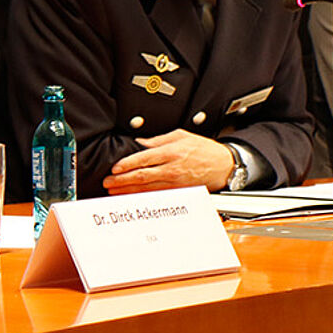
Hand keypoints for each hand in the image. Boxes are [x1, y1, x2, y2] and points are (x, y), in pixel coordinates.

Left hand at [103, 130, 234, 193]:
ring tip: (115, 191)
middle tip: (108, 182)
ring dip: (129, 191)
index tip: (115, 168)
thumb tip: (141, 143)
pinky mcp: (178, 192)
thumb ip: (159, 140)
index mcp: (171, 152)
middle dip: (122, 181)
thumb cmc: (204, 150)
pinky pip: (157, 195)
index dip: (127, 164)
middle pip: (142, 176)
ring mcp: (175, 182)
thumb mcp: (181, 135)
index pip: (143, 159)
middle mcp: (172, 168)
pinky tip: (133, 197)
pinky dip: (143, 196)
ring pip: (147, 188)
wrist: (223, 165)